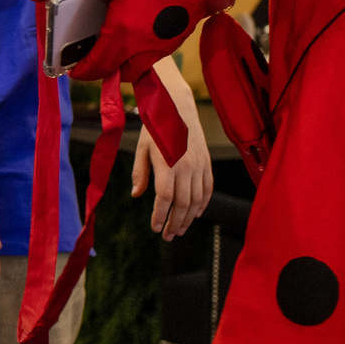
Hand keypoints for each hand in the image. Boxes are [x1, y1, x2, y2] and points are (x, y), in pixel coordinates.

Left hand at [24, 0, 239, 81]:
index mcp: (124, 34)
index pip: (97, 68)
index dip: (79, 70)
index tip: (69, 64)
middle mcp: (149, 45)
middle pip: (121, 72)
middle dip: (104, 66)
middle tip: (90, 49)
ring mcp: (170, 39)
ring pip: (143, 63)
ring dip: (125, 57)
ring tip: (111, 34)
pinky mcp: (186, 29)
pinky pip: (159, 49)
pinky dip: (144, 45)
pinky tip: (135, 20)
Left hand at [131, 118, 212, 238]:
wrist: (177, 107)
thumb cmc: (155, 128)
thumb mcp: (142, 149)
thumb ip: (140, 173)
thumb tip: (137, 195)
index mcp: (167, 164)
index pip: (165, 198)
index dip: (160, 215)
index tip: (154, 227)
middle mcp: (186, 167)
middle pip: (183, 204)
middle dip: (175, 223)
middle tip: (167, 236)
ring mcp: (200, 165)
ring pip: (197, 200)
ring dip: (188, 218)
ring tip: (179, 230)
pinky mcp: (207, 163)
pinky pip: (208, 189)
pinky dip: (203, 204)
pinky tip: (195, 214)